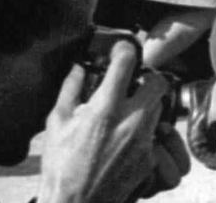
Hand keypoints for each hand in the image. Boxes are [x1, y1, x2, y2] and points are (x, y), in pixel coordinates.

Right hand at [38, 41, 184, 202]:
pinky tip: (125, 140)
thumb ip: (70, 88)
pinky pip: (154, 136)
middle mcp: (130, 122)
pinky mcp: (149, 161)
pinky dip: (143, 133)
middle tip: (134, 83)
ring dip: (146, 105)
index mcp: (105, 108)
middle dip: (148, 79)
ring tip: (127, 112)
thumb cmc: (61, 167)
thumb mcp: (57, 122)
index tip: (121, 50)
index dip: (124, 49)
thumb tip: (78, 67)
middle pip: (159, 84)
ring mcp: (143, 143)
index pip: (126, 62)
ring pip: (159, 109)